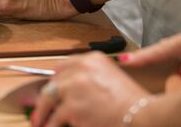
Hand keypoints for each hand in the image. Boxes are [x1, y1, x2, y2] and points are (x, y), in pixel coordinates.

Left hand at [32, 52, 149, 126]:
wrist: (142, 116)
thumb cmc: (132, 102)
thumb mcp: (111, 77)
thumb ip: (89, 78)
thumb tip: (69, 90)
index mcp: (92, 59)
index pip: (62, 66)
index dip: (55, 81)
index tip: (49, 90)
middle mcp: (81, 70)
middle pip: (52, 83)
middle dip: (44, 99)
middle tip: (39, 111)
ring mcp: (75, 88)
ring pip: (49, 101)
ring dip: (43, 114)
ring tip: (39, 123)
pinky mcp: (73, 108)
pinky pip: (55, 119)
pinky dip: (50, 125)